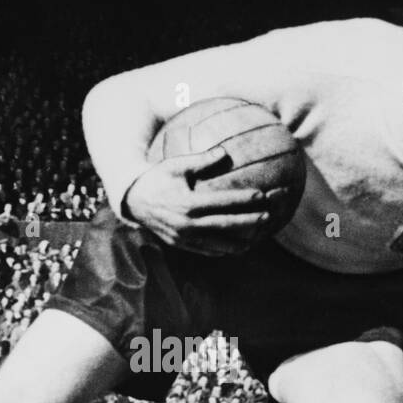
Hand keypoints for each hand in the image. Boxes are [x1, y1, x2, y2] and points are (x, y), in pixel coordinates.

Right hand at [122, 148, 280, 255]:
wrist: (133, 202)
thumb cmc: (157, 179)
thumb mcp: (176, 165)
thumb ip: (202, 161)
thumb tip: (225, 152)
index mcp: (187, 204)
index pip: (221, 202)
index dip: (242, 199)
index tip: (261, 195)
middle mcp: (187, 225)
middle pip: (225, 225)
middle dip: (249, 221)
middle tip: (268, 216)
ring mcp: (183, 238)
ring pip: (218, 244)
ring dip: (239, 241)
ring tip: (257, 238)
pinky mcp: (180, 246)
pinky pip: (206, 251)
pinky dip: (222, 249)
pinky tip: (235, 247)